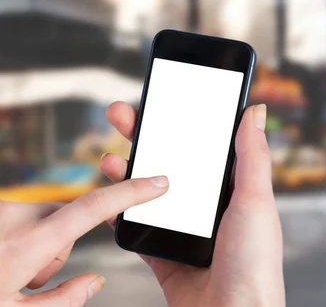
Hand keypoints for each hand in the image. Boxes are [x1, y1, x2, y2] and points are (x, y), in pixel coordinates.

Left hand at [0, 176, 168, 305]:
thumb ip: (63, 301)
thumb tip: (94, 283)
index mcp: (25, 245)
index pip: (93, 208)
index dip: (131, 194)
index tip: (156, 184)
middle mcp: (13, 216)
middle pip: (66, 220)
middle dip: (60, 247)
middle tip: (29, 280)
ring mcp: (1, 208)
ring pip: (44, 218)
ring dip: (38, 243)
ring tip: (9, 272)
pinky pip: (23, 215)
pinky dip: (21, 234)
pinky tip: (2, 257)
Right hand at [101, 102, 284, 306]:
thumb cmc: (255, 264)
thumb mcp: (256, 201)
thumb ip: (252, 156)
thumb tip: (253, 112)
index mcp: (233, 190)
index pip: (203, 146)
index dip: (182, 122)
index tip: (163, 101)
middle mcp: (207, 206)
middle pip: (171, 163)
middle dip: (146, 137)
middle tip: (123, 116)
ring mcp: (183, 228)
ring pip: (148, 192)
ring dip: (127, 171)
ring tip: (111, 157)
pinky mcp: (163, 252)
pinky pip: (136, 226)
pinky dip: (120, 210)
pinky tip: (110, 194)